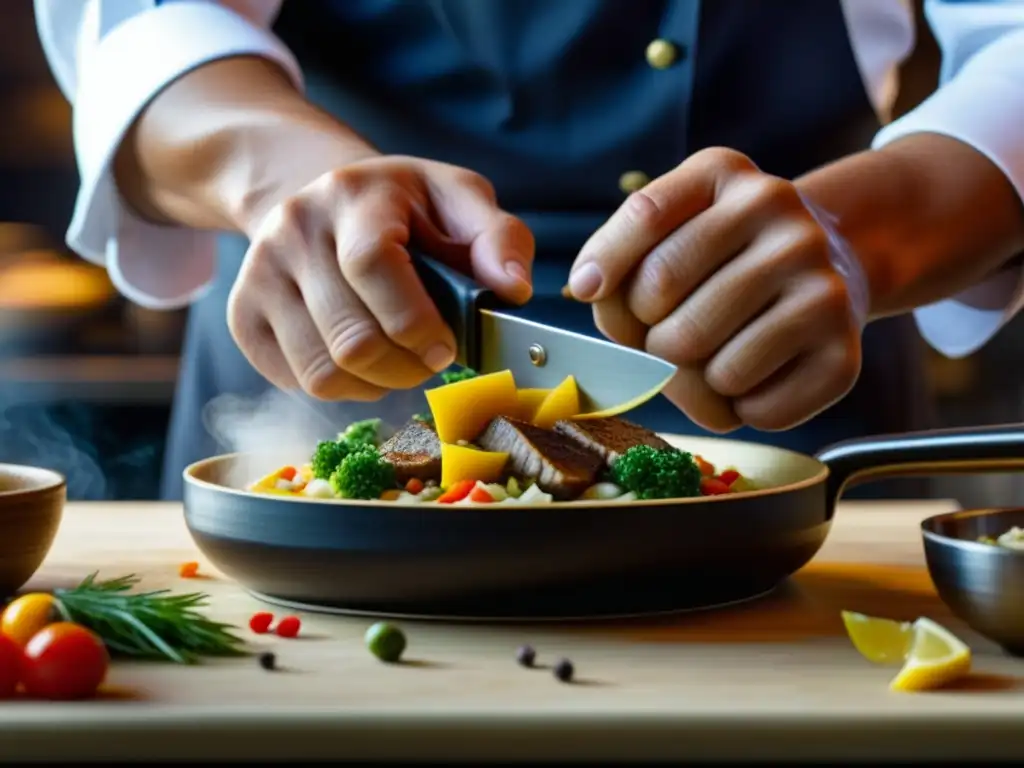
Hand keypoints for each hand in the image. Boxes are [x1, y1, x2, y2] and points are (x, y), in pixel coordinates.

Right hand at [227, 155, 533, 399]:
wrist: (321, 196)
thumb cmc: (406, 207)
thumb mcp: (459, 200)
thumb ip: (498, 238)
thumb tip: (513, 289)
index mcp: (354, 194)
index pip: (372, 264)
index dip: (416, 322)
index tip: (447, 347)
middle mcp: (295, 229)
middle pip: (350, 336)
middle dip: (406, 368)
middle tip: (430, 361)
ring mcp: (259, 273)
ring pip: (321, 371)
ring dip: (375, 385)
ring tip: (398, 362)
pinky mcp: (243, 314)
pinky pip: (295, 382)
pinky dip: (340, 389)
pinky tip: (360, 362)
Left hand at [568, 148, 863, 431]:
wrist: (832, 263)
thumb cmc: (722, 259)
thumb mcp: (670, 229)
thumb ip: (617, 255)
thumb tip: (587, 287)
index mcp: (725, 174)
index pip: (644, 218)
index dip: (606, 270)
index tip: (591, 291)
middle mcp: (784, 218)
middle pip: (665, 305)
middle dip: (648, 336)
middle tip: (668, 335)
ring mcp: (822, 285)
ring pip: (713, 370)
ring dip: (694, 381)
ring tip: (713, 355)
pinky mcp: (845, 354)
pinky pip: (756, 411)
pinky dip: (738, 409)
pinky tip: (752, 376)